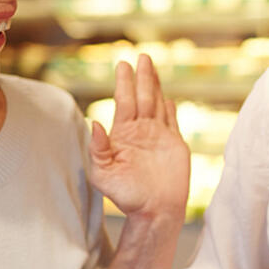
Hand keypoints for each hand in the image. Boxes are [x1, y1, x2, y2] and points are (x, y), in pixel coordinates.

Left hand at [88, 54, 189, 220]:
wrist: (155, 212)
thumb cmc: (126, 197)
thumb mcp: (103, 174)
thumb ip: (98, 149)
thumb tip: (94, 123)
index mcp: (123, 136)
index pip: (124, 102)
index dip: (124, 83)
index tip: (123, 64)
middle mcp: (141, 133)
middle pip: (142, 97)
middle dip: (141, 77)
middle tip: (141, 56)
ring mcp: (159, 138)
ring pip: (157, 104)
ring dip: (155, 86)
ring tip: (152, 67)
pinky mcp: (175, 145)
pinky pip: (173, 122)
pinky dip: (171, 109)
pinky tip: (169, 99)